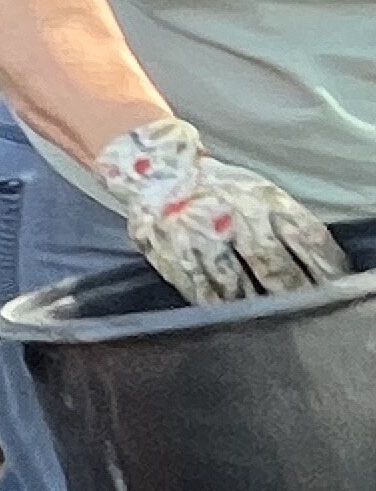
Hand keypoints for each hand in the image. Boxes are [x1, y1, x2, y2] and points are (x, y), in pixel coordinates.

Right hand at [91, 116, 346, 303]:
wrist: (156, 172)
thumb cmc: (216, 186)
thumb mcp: (256, 189)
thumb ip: (281, 217)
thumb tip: (315, 256)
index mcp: (263, 197)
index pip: (304, 235)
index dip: (323, 263)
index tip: (334, 282)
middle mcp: (234, 216)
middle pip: (271, 262)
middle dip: (291, 289)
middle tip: (302, 308)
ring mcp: (202, 237)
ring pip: (235, 280)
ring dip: (254, 303)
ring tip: (268, 318)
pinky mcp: (173, 254)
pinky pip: (199, 287)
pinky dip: (216, 304)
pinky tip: (227, 315)